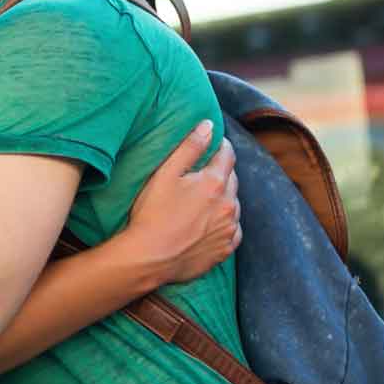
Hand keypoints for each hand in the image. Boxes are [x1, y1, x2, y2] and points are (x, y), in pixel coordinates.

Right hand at [118, 120, 239, 286]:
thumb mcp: (165, 174)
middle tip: (205, 173)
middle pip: (232, 180)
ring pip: (234, 206)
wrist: (149, 258)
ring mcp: (228, 229)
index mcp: (215, 183)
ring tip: (205, 202)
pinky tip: (211, 225)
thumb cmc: (152, 213)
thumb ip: (189, 147)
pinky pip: (233, 231)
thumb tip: (209, 125)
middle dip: (222, 173)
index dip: (221, 146)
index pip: (227, 155)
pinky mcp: (225, 250)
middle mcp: (228, 205)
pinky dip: (226, 224)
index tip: (215, 144)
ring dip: (224, 199)